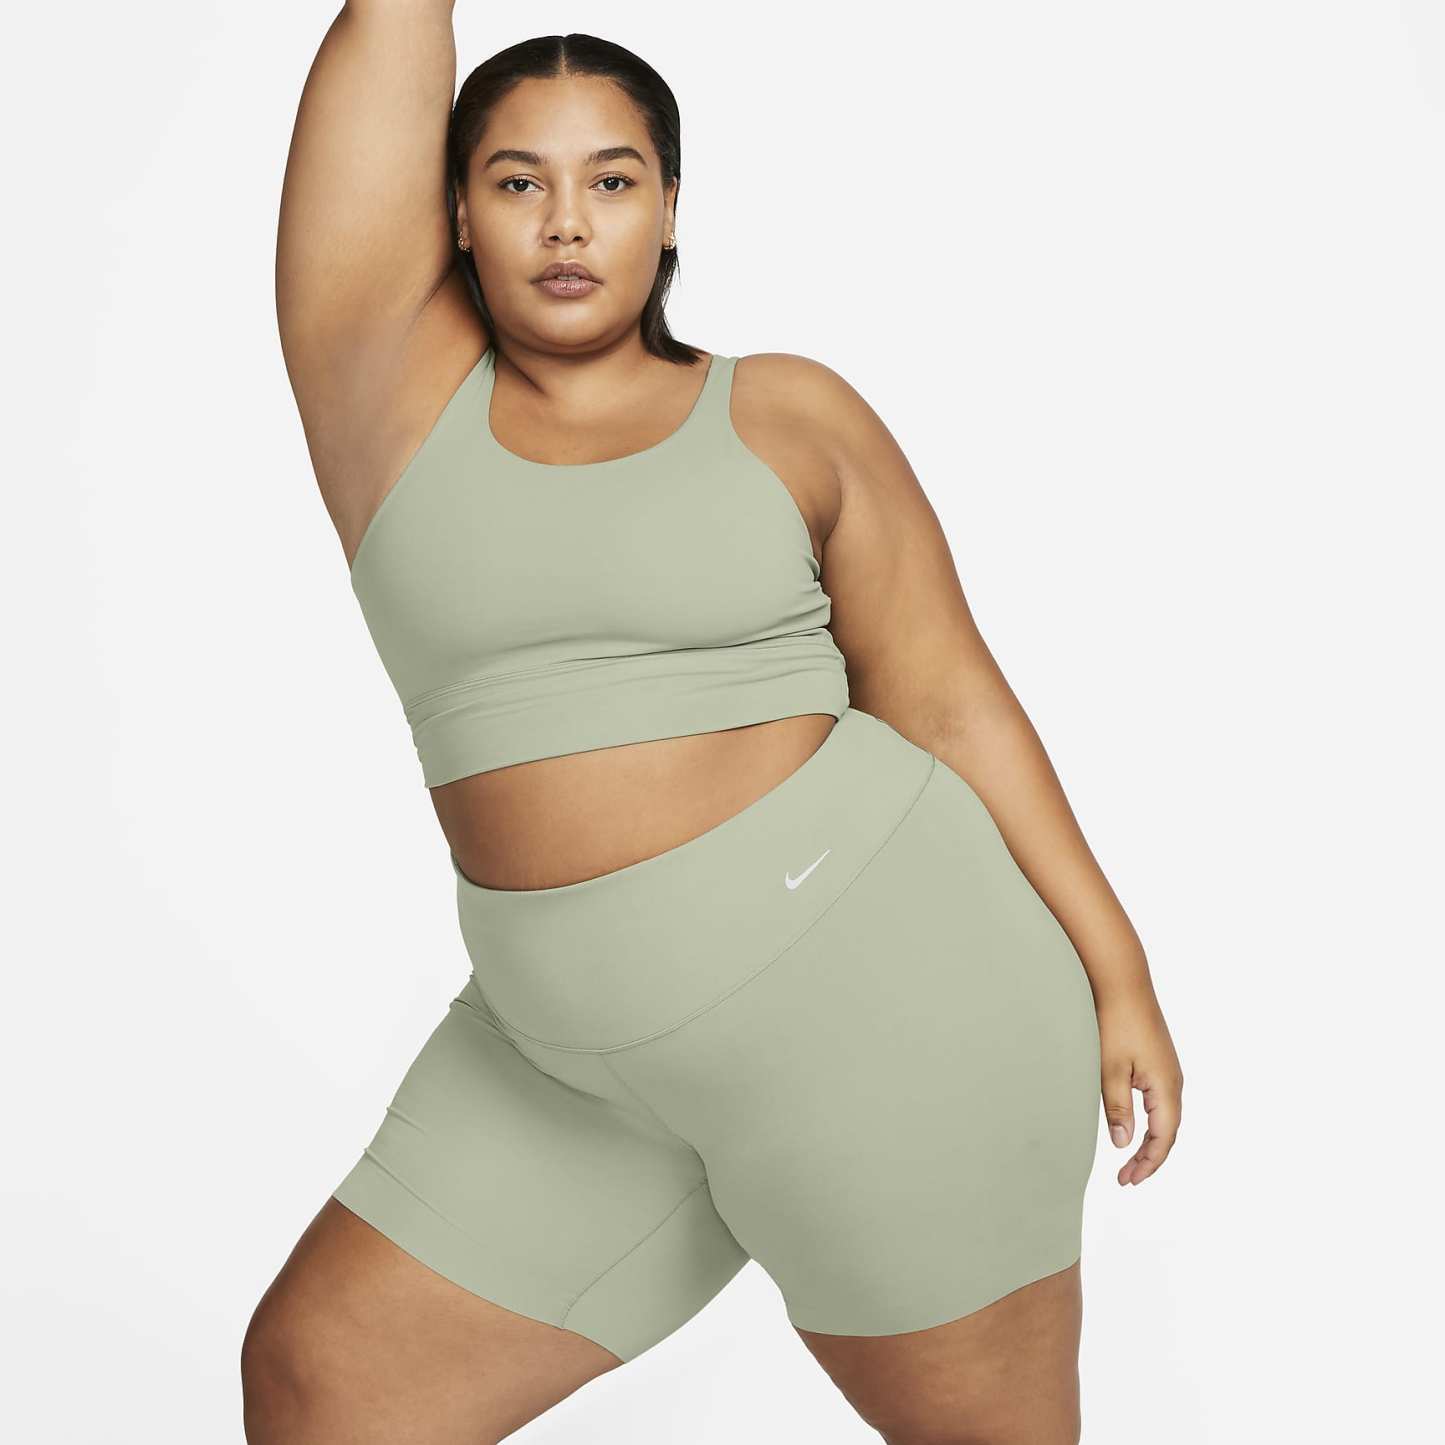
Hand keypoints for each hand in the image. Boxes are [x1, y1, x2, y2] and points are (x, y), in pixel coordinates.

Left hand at [1095, 982, 1182, 1185]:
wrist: (1123, 982)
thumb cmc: (1115, 1022)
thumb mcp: (1110, 1070)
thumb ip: (1117, 1108)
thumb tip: (1122, 1143)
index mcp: (1166, 1087)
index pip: (1163, 1137)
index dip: (1148, 1162)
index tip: (1128, 1180)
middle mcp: (1174, 1081)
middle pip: (1167, 1130)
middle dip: (1149, 1157)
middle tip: (1126, 1178)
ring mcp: (1168, 1069)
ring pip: (1165, 1116)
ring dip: (1149, 1140)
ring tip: (1128, 1160)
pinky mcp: (1158, 1060)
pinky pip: (1160, 1101)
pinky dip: (1150, 1121)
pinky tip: (1134, 1124)